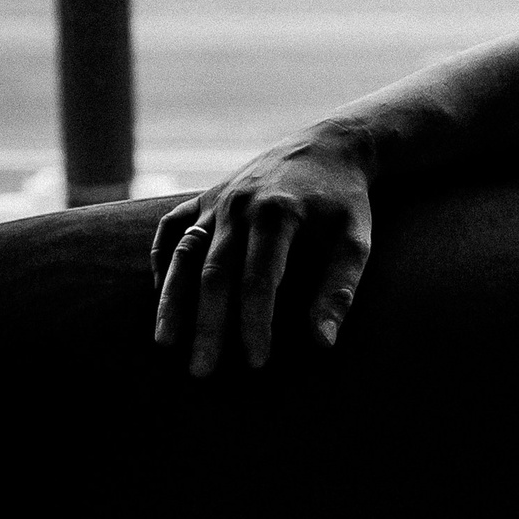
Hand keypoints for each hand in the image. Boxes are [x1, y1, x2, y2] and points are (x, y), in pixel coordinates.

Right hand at [152, 138, 372, 375]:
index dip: (255, 323)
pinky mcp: (204, 196)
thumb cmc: (346, 202)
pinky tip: (161, 295)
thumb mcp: (356, 241)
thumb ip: (339, 289)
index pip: (260, 280)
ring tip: (165, 344)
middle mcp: (239, 205)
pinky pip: (172, 228)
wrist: (328, 146)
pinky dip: (163, 261)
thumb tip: (321, 344)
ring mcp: (217, 199)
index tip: (256, 363)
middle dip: (207, 326)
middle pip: (215, 273)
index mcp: (279, 214)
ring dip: (172, 301)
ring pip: (184, 253)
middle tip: (201, 373)